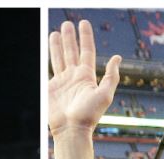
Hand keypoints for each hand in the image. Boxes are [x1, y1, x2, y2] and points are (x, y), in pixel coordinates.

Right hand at [49, 20, 120, 158]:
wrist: (71, 130)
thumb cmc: (89, 116)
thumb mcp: (105, 94)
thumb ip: (111, 76)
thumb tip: (117, 57)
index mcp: (87, 76)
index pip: (86, 51)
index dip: (85, 36)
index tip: (83, 23)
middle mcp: (74, 77)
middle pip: (71, 52)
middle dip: (69, 38)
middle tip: (66, 24)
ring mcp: (62, 82)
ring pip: (59, 58)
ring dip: (57, 45)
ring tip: (55, 32)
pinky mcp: (51, 88)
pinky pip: (49, 70)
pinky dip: (48, 60)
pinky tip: (46, 52)